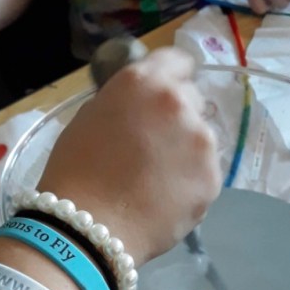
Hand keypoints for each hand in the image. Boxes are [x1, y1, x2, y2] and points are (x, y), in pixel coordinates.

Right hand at [37, 48, 220, 266]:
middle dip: (178, 117)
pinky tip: (165, 199)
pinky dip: (190, 183)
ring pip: (202, 139)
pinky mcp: (213, 179)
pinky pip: (205, 173)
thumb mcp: (90, 118)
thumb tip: (141, 107)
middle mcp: (180, 104)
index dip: (171, 77)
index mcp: (144, 82)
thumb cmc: (75, 172)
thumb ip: (124, 103)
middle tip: (154, 147)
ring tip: (157, 181)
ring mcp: (202, 142)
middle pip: (192, 99)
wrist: (88, 230)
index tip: (164, 95)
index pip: (177, 60)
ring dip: (186, 152)